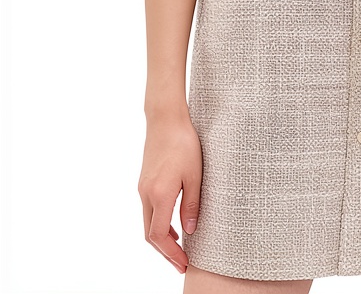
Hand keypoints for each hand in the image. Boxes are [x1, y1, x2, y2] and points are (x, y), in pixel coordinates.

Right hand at [138, 112, 202, 273]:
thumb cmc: (184, 143)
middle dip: (165, 253)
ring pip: (148, 223)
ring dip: (161, 239)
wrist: (166, 119)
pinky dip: (159, 224)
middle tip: (181, 264)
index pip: (159, 236)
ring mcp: (143, 188)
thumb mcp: (195, 175)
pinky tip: (173, 225)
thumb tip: (190, 232)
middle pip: (150, 235)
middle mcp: (146, 195)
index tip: (183, 264)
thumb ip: (191, 205)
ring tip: (179, 250)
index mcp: (159, 195)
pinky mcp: (144, 181)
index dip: (171, 254)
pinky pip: (148, 211)